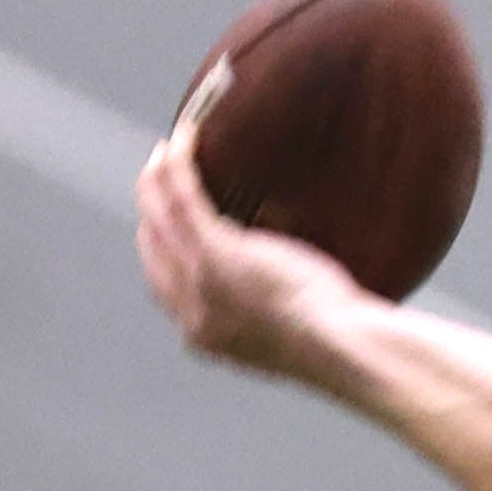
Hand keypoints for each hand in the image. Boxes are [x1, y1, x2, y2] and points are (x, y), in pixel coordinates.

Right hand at [133, 123, 363, 375]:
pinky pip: (183, 197)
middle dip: (151, 208)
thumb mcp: (285, 329)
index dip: (159, 247)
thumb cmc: (335, 341)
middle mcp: (191, 311)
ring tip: (164, 153)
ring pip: (161, 217)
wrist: (339, 349)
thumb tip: (268, 268)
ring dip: (156, 179)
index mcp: (204, 335)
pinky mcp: (217, 252)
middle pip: (153, 248)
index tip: (168, 219)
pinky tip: (181, 141)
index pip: (163, 284)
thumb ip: (261, 307)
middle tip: (159, 178)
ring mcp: (201, 279)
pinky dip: (178, 165)